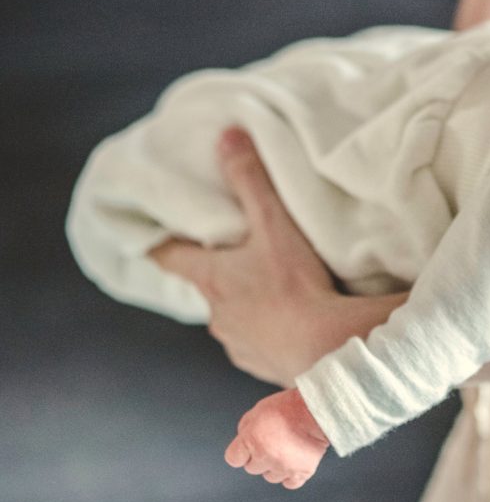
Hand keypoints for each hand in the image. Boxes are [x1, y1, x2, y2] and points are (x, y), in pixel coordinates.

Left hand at [149, 127, 392, 386]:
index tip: (151, 236)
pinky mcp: (262, 365)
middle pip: (208, 287)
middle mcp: (216, 313)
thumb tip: (227, 136)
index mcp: (211, 277)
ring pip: (235, 318)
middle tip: (241, 258)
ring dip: (248, 306)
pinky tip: (292, 326)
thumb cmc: (296, 285)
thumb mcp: (274, 224)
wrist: (326, 348)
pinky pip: (258, 346)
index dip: (161, 243)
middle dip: (221, 273)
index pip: (171, 256)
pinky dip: (269, 335)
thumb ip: (250, 180)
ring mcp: (237, 342)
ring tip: (277, 294)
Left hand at [225, 388, 329, 489]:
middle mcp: (265, 456)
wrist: (318, 410)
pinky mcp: (301, 472)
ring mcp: (283, 467)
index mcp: (251, 440)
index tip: (248, 448)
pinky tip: (294, 463)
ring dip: (275, 466)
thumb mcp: (259, 408)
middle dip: (259, 457)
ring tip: (286, 450)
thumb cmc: (290, 406)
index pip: (234, 458)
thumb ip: (246, 427)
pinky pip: (290, 483)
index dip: (241, 452)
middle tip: (273, 442)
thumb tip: (242, 440)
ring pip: (270, 477)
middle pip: (252, 468)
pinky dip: (291, 475)